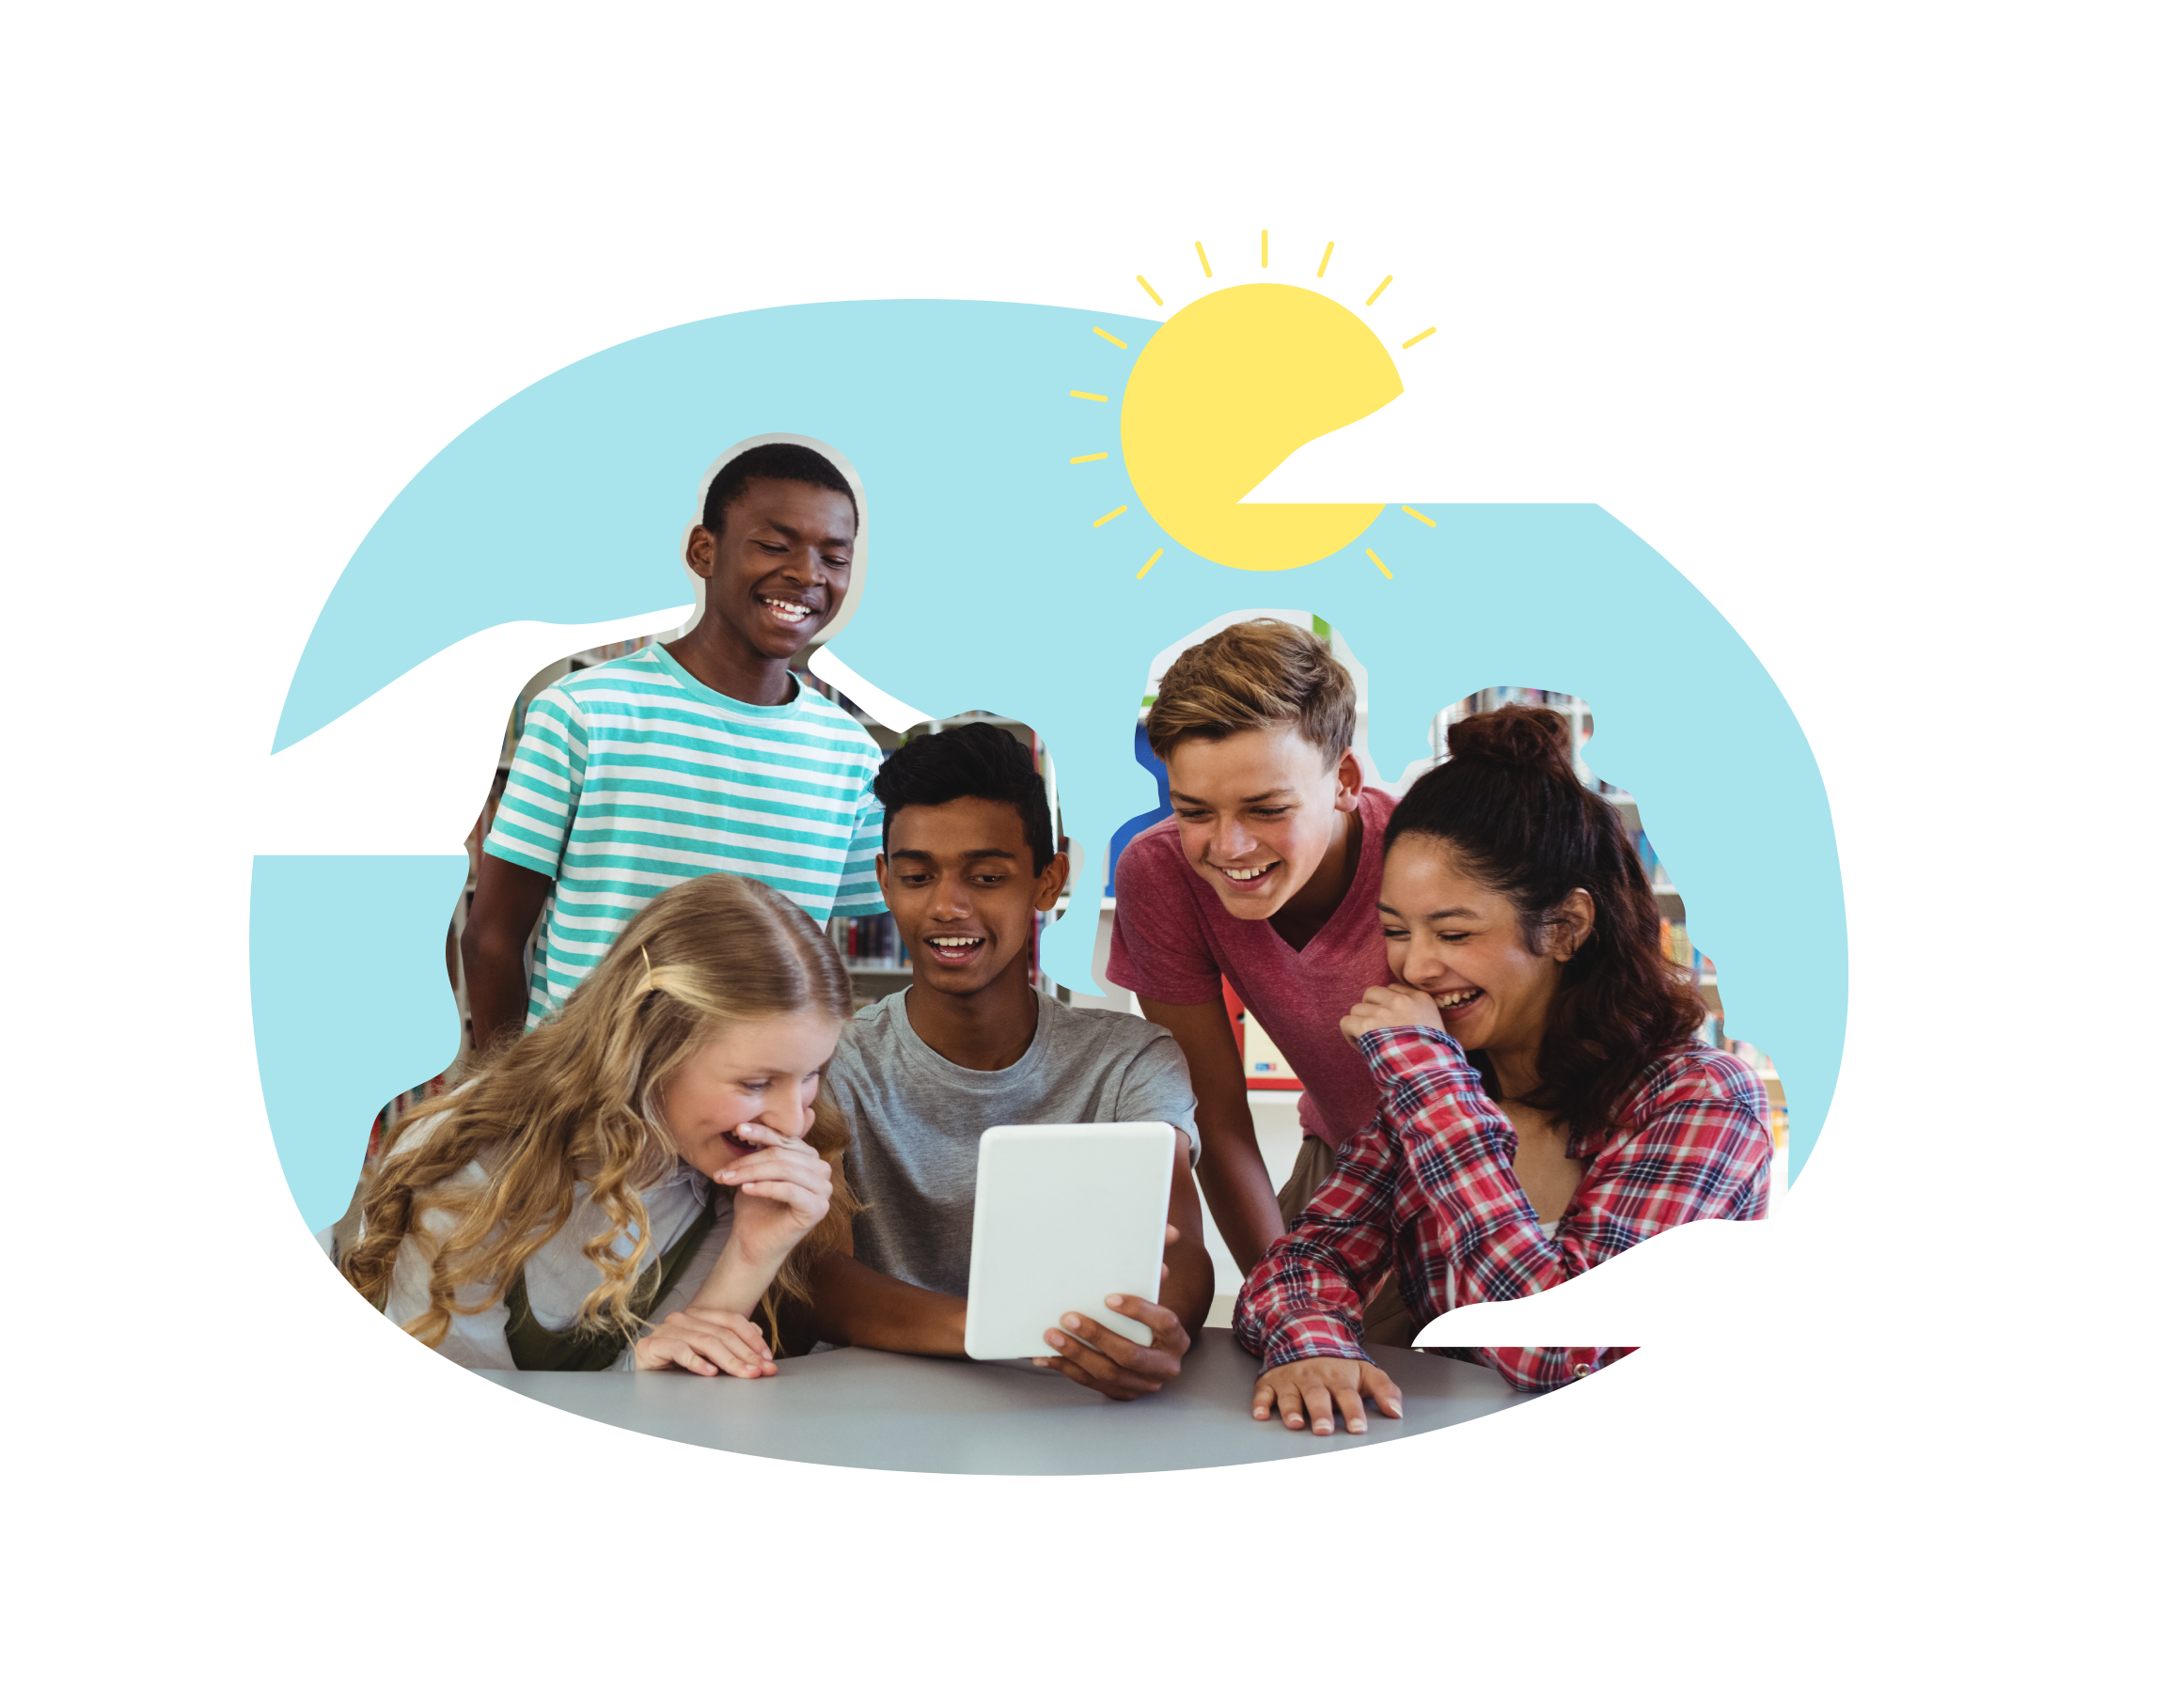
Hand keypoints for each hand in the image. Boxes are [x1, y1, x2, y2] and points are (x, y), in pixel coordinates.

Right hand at [632, 1306, 776, 1377]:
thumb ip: (731, 1343)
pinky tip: (710, 1372)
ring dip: (729, 1360)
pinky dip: (696, 1362)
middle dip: (746, 1354)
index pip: (733, 1321)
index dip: (753, 1339)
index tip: (768, 1358)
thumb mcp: (709, 1353)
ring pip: (706, 1342)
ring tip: (744, 1373)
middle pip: (722, 1333)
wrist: (644, 1375)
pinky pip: (679, 1350)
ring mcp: (666, 1329)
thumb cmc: (678, 1364)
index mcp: (699, 1315)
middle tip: (761, 1370)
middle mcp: (683, 1318)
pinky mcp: (652, 1345)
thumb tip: (759, 1336)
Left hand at [715, 1120, 834, 1271]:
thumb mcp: (757, 1171)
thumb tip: (748, 1120)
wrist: (753, 1242)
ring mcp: (824, 1191)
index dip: (761, 1133)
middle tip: (723, 1170)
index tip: (737, 1129)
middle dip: (749, 1161)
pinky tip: (746, 1190)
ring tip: (728, 1179)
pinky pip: (789, 1190)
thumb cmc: (755, 1206)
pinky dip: (765, 1188)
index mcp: (810, 1157)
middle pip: (782, 1155)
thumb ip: (763, 1148)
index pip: (785, 1139)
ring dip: (751, 1173)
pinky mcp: (818, 1209)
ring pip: (784, 1170)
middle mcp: (822, 1171)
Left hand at [1034, 1224, 1191, 1399]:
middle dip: (1097, 1336)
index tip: (1109, 1297)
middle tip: (1070, 1316)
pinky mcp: (1122, 1394)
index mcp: (1176, 1336)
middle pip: (1131, 1355)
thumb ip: (1157, 1260)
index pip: (1164, 1322)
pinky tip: (1046, 1356)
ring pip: (1108, 1374)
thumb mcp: (1152, 1287)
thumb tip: (1170, 1230)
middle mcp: (1165, 1365)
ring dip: (1077, 1354)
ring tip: (1052, 1335)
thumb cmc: (1143, 1309)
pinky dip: (1066, 1369)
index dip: (1138, 1311)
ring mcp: (1143, 1384)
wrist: (1151, 1345)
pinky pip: (1092, 1384)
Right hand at [1252, 1356, 1404, 1435]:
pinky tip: (1260, 1415)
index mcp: (1338, 1377)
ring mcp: (1290, 1379)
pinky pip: (1263, 1392)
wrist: (1305, 1335)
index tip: (1357, 1429)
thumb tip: (1397, 1412)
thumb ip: (1384, 1390)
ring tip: (1295, 1424)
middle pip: (1317, 1396)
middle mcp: (1313, 1378)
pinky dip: (1260, 1403)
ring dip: (1291, 1409)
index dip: (1353, 1412)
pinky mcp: (1271, 1381)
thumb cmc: (1338, 1364)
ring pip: (1290, 1395)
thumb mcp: (1365, 1371)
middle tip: (1324, 1430)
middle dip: (1321, 1413)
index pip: (1347, 1395)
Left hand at [1340, 983, 1442, 1048]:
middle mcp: (1401, 1000)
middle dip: (1370, 1010)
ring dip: (1360, 1024)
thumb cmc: (1432, 1056)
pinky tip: (1361, 1046)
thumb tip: (1394, 1016)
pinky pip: (1346, 1022)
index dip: (1386, 1006)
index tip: (1389, 1022)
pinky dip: (1349, 1035)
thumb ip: (1417, 1013)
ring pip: (1357, 1008)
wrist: (1428, 1071)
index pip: (1393, 989)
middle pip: (1371, 993)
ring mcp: (1383, 1012)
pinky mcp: (1367, 1026)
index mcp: (1420, 998)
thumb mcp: (1435, 1025)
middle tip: (1376, 1029)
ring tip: (1370, 1041)